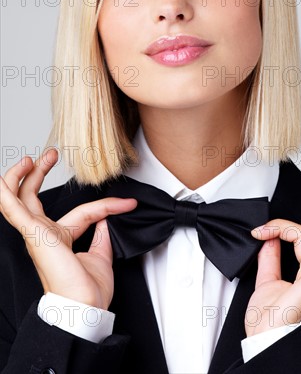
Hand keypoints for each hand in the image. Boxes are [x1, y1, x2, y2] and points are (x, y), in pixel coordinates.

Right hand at [0, 148, 137, 309]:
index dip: (107, 205)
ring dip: (20, 177)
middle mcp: (44, 236)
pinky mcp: (34, 234)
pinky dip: (7, 191)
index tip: (127, 203)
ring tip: (30, 159)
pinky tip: (5, 180)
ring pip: (18, 200)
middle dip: (38, 174)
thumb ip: (101, 234)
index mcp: (59, 241)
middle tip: (49, 155)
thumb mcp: (100, 255)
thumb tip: (108, 216)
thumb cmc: (88, 292)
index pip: (81, 213)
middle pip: (33, 199)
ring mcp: (36, 234)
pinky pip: (13, 208)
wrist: (84, 308)